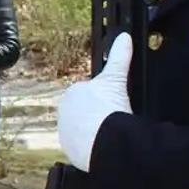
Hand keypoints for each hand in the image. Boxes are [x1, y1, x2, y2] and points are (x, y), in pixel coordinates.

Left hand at [56, 33, 133, 171]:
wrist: (103, 142)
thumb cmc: (107, 110)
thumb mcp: (115, 79)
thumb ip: (119, 57)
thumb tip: (124, 36)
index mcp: (71, 95)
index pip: (87, 95)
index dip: (104, 100)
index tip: (114, 107)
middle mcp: (63, 114)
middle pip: (85, 113)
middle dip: (98, 116)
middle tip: (115, 121)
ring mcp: (65, 134)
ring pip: (83, 131)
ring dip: (95, 133)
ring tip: (111, 135)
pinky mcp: (71, 151)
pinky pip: (83, 148)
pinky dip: (93, 148)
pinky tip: (105, 147)